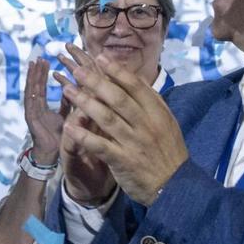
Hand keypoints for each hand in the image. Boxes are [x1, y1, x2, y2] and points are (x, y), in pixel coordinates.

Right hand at [23, 59, 64, 165]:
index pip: (43, 87)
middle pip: (36, 85)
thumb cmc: (58, 139)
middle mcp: (36, 108)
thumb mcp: (66, 118)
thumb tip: (72, 89)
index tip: (46, 61)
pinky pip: (30, 101)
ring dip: (33, 76)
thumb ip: (67, 105)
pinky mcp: (31, 118)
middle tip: (40, 57)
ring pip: (32, 90)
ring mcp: (32, 112)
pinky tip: (32, 79)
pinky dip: (31, 89)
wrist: (52, 156)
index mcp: (43, 107)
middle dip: (38, 71)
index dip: (43, 74)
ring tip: (35, 63)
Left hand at [56, 44, 187, 205]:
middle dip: (95, 81)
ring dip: (85, 103)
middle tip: (76, 69)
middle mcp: (146, 125)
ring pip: (107, 118)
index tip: (100, 57)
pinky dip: (83, 136)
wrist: (176, 187)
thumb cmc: (167, 151)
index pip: (136, 86)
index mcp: (157, 113)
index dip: (117, 70)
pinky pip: (100, 146)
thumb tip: (134, 77)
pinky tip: (68, 127)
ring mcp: (134, 143)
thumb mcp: (166, 122)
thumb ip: (150, 102)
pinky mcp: (123, 161)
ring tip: (67, 90)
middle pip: (118, 98)